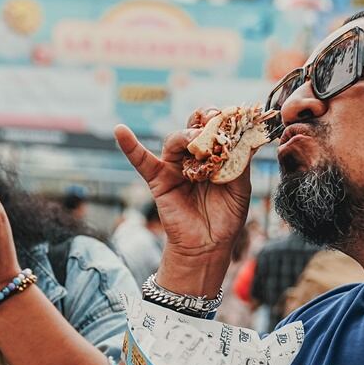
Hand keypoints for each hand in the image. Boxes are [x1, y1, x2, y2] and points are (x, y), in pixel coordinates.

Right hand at [115, 110, 251, 288]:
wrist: (208, 246)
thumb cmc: (226, 218)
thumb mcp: (240, 189)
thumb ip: (239, 164)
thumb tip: (244, 139)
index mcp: (215, 157)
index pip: (217, 130)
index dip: (223, 121)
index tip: (233, 118)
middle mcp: (194, 158)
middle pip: (195, 127)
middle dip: (205, 119)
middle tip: (215, 118)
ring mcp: (175, 167)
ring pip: (176, 141)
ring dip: (186, 135)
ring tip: (197, 138)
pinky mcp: (158, 179)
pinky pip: (141, 160)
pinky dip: (130, 146)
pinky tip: (120, 130)